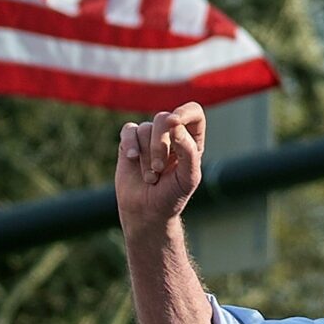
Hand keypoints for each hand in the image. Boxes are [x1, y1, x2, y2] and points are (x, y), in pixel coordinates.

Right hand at [114, 103, 206, 251]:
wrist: (146, 211)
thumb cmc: (171, 196)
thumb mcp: (187, 178)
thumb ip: (188, 151)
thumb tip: (175, 124)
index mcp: (191, 141)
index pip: (194, 113)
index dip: (184, 112)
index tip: (175, 123)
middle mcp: (172, 135)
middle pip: (164, 119)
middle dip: (160, 144)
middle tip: (160, 169)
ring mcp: (150, 137)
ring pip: (146, 129)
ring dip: (146, 156)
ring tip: (151, 177)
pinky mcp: (131, 142)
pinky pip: (130, 130)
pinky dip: (130, 144)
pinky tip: (132, 158)